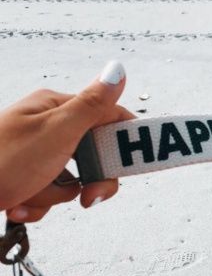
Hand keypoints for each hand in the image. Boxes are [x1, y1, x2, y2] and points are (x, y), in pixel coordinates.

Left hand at [0, 60, 134, 221]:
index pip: (108, 116)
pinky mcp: (24, 178)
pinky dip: (37, 205)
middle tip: (87, 196)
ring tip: (30, 194)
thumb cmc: (0, 161)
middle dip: (88, 181)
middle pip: (92, 155)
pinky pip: (47, 195)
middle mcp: (46, 127)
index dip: (125, 141)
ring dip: (54, 196)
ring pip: (70, 180)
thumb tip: (118, 70)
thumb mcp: (56, 131)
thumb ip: (93, 104)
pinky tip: (18, 205)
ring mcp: (34, 154)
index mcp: (55, 107)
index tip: (135, 163)